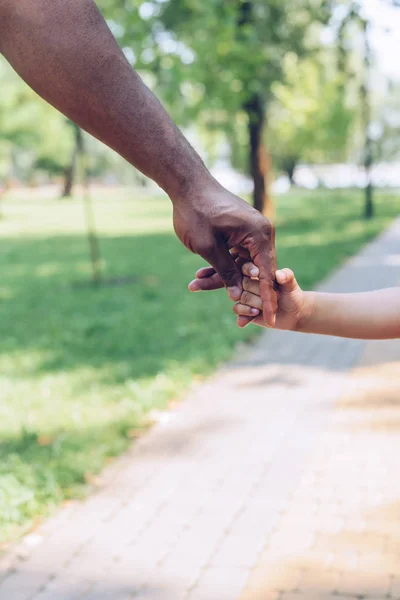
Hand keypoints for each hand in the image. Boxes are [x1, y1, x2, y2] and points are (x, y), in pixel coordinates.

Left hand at [174, 181, 276, 325]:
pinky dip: (221, 265)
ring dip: (224, 277)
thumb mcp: (208, 248)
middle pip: (256, 271)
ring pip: (242, 264)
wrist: (187, 184)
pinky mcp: (240, 231)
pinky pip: (235, 255)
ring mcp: (251, 231)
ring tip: (199, 287)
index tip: (271, 320)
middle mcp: (261, 232)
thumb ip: (226, 272)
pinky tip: (201, 276)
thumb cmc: (196, 212)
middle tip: (240, 318)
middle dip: (243, 291)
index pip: (267, 274)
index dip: (267, 299)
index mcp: (259, 234)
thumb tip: (238, 295)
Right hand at [233, 265, 306, 329]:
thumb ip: (287, 277)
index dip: (249, 269)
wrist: (292, 313)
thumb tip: (279, 275)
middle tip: (269, 298)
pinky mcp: (244, 309)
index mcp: (257, 272)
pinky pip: (237, 309)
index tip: (256, 273)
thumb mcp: (291, 284)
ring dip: (254, 303)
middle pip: (243, 284)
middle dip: (256, 292)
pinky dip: (244, 314)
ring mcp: (245, 296)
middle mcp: (248, 283)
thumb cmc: (291, 294)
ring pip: (241, 297)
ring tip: (263, 308)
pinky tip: (253, 315)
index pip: (246, 267)